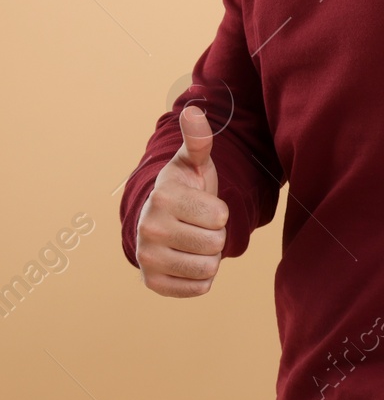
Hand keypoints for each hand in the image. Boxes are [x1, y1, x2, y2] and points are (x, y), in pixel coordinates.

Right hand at [135, 106, 228, 297]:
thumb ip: (199, 140)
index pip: (220, 217)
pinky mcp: (152, 283)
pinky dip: (201, 278)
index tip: (203, 206)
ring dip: (209, 256)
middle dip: (216, 235)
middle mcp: (149, 230)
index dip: (220, 212)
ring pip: (209, 268)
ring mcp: (147, 259)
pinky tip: (188, 260)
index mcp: (163, 198)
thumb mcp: (193, 163)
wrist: (161, 220)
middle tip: (199, 225)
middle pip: (216, 244)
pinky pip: (199, 289)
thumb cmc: (185, 188)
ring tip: (193, 241)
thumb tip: (194, 110)